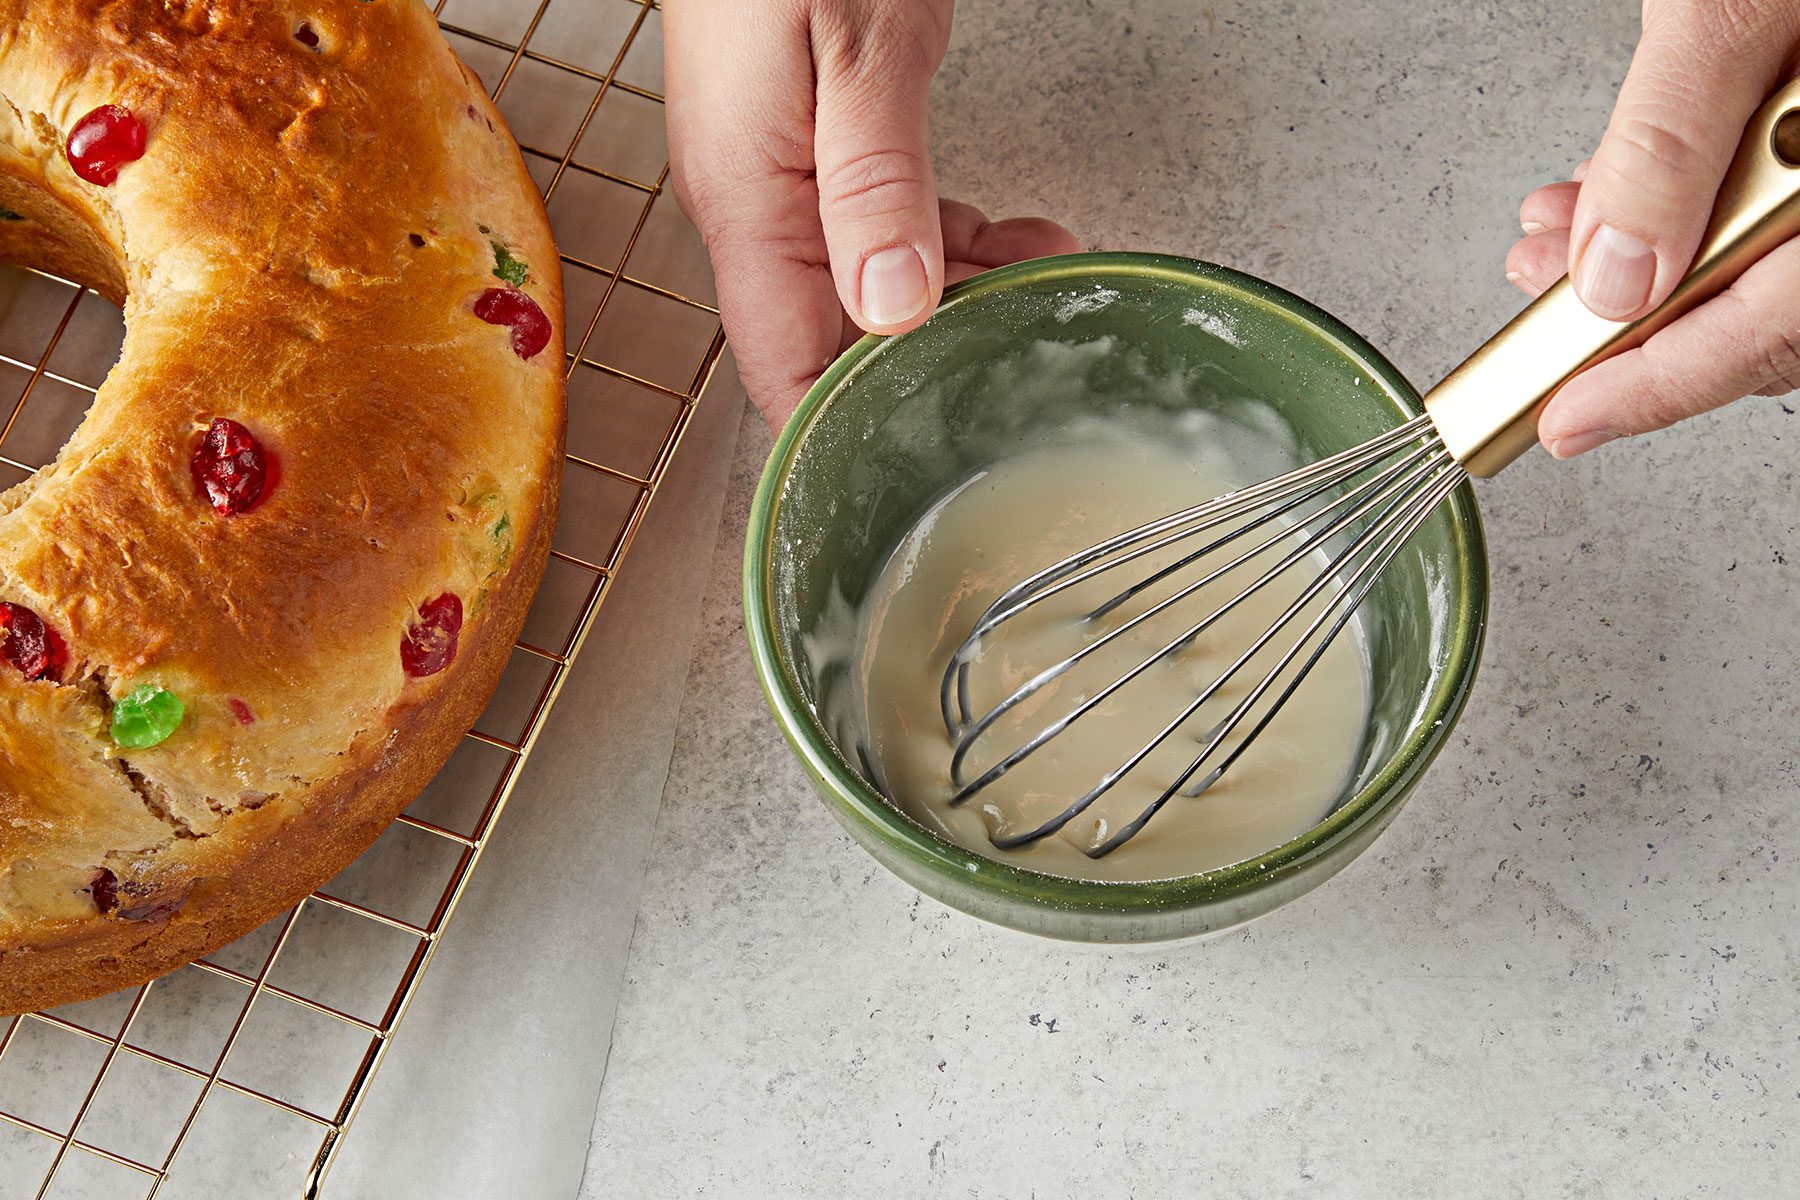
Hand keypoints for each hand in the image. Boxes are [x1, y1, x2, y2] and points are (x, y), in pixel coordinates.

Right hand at [664, 0, 1080, 426]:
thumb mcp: (858, 51)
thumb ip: (874, 179)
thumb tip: (891, 304)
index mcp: (749, 203)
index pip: (782, 372)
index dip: (839, 439)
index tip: (914, 471)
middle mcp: (757, 206)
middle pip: (835, 342)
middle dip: (927, 370)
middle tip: (1013, 377)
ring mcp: (785, 180)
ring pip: (873, 289)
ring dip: (960, 303)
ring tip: (1040, 290)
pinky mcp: (819, 151)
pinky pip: (886, 229)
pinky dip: (956, 246)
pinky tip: (1016, 243)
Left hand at [1505, 0, 1799, 458]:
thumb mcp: (1735, 3)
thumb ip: (1673, 138)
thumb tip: (1615, 276)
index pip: (1772, 329)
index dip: (1659, 389)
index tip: (1568, 425)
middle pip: (1769, 309)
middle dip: (1635, 328)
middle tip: (1536, 331)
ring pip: (1762, 259)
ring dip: (1646, 268)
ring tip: (1551, 248)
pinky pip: (1772, 202)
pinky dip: (1685, 208)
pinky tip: (1617, 192)